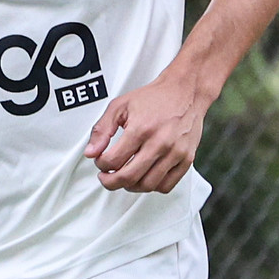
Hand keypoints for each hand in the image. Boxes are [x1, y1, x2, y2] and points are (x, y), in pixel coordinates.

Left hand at [84, 71, 209, 193]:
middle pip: (129, 178)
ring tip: (124, 176)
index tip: (100, 161)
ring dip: (130, 186)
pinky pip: (167, 185)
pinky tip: (144, 176)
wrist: (185, 91)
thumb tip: (91, 153)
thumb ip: (101, 130)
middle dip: (110, 182)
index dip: (100, 165)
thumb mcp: (119, 106)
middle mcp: (160, 143)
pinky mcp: (187, 159)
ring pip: (148, 185)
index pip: (113, 161)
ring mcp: (175, 153)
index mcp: (141, 129)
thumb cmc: (154, 98)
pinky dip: (152, 187)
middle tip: (106, 177)